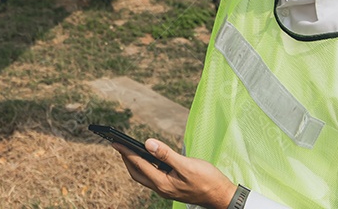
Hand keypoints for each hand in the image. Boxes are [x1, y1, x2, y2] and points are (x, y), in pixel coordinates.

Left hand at [114, 138, 236, 208]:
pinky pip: (153, 176)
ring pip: (144, 175)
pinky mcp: (171, 187)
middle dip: (126, 159)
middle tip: (118, 144)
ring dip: (135, 163)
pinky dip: (146, 166)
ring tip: (128, 149)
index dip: (126, 152)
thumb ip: (166, 154)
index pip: (139, 164)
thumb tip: (147, 143)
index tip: (115, 142)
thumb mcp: (187, 165)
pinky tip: (148, 157)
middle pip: (137, 173)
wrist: (222, 195)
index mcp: (162, 183)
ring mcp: (166, 189)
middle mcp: (161, 188)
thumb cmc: (207, 180)